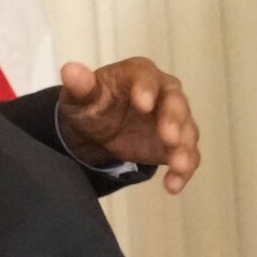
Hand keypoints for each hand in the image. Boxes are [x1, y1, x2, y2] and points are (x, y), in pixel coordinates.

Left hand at [57, 56, 201, 194]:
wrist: (98, 129)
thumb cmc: (92, 104)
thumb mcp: (80, 96)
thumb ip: (79, 85)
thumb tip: (69, 71)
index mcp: (140, 74)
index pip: (146, 77)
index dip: (146, 90)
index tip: (143, 105)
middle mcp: (164, 92)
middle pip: (175, 102)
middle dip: (174, 120)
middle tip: (170, 138)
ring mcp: (174, 119)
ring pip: (187, 130)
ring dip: (185, 149)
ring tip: (179, 166)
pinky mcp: (176, 144)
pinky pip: (186, 156)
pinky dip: (182, 171)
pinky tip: (173, 186)